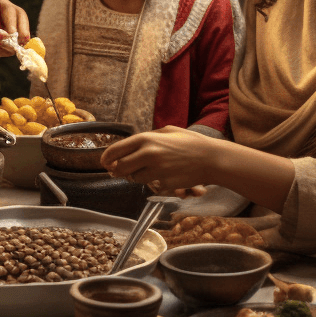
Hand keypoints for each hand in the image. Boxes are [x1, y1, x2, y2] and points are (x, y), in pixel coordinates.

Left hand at [0, 0, 31, 76]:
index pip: (10, 10)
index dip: (12, 22)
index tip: (11, 34)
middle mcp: (5, 15)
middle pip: (21, 20)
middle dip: (22, 31)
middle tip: (20, 43)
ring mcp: (5, 30)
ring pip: (19, 35)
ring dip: (17, 43)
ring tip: (11, 49)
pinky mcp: (2, 44)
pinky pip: (8, 49)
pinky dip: (7, 51)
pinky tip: (4, 52)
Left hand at [100, 127, 220, 192]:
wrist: (211, 159)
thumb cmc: (191, 143)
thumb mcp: (168, 131)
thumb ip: (147, 137)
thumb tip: (130, 146)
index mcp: (146, 139)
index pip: (116, 150)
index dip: (106, 158)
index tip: (104, 162)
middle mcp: (148, 154)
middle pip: (120, 168)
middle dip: (118, 170)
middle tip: (119, 171)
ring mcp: (155, 170)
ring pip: (134, 178)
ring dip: (136, 176)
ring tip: (149, 169)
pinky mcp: (163, 183)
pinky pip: (150, 185)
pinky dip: (153, 182)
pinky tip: (165, 174)